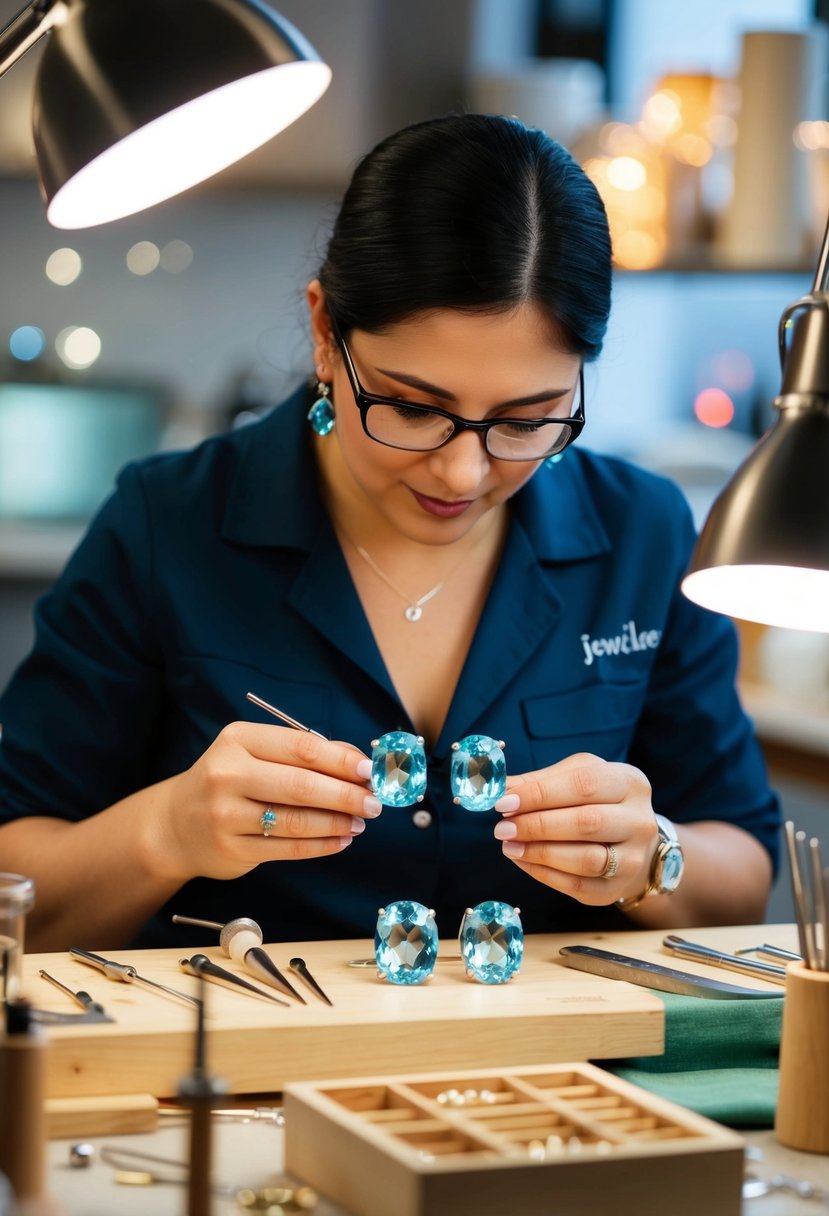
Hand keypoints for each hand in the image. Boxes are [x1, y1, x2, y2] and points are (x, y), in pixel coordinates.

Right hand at [144, 723, 378, 882]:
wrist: (176, 824)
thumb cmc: (230, 781)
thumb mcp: (256, 754)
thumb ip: (305, 753)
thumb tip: (358, 761)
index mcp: (238, 740)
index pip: (301, 748)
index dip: (341, 761)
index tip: (369, 771)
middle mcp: (227, 774)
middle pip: (301, 785)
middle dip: (346, 795)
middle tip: (374, 802)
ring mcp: (226, 814)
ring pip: (296, 820)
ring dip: (337, 823)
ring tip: (360, 823)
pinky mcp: (231, 849)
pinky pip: (287, 848)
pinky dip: (320, 845)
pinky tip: (340, 840)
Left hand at [493, 752, 657, 904]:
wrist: (631, 842)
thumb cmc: (597, 801)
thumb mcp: (576, 777)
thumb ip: (540, 780)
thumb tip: (500, 788)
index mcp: (630, 783)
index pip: (583, 784)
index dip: (540, 793)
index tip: (504, 800)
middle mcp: (639, 821)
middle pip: (587, 823)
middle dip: (538, 825)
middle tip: (503, 826)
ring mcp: (633, 859)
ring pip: (585, 859)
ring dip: (539, 852)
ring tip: (509, 845)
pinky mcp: (616, 889)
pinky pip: (578, 885)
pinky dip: (544, 873)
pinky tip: (522, 860)